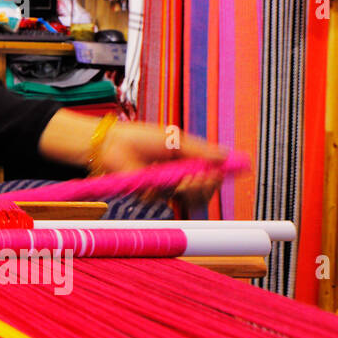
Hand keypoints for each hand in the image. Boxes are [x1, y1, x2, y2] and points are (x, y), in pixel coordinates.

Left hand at [93, 121, 230, 208]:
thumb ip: (200, 151)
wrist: (112, 144)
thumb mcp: (175, 140)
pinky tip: (162, 179)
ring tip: (187, 180)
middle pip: (204, 192)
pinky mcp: (151, 195)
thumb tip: (226, 156)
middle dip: (207, 186)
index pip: (210, 176)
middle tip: (202, 178)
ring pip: (189, 199)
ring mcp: (164, 188)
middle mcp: (178, 177)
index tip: (220, 172)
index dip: (217, 176)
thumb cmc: (140, 138)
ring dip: (192, 190)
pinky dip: (168, 190)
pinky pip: (166, 198)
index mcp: (185, 162)